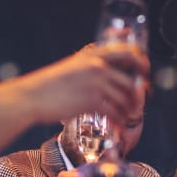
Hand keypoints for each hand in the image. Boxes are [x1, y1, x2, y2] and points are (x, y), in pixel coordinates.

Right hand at [18, 45, 147, 124]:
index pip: (128, 52)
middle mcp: (98, 67)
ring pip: (125, 100)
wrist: (31, 97)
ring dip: (129, 111)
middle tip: (138, 103)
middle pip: (131, 82)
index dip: (142, 62)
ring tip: (126, 117)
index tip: (145, 71)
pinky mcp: (92, 103)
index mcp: (93, 55)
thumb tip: (109, 74)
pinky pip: (115, 113)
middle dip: (139, 95)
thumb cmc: (49, 85)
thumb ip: (91, 66)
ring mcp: (96, 85)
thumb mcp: (72, 66)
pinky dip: (120, 121)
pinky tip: (118, 124)